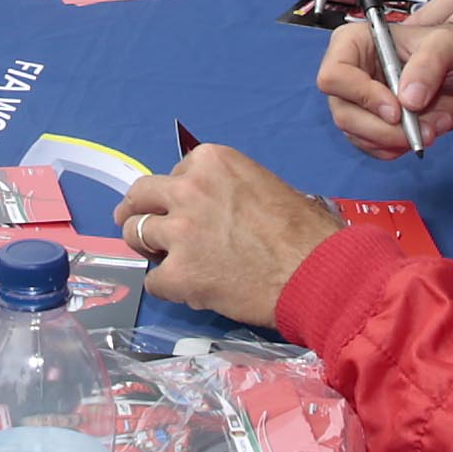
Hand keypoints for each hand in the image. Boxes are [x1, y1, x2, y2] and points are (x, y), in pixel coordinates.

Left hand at [112, 145, 331, 327]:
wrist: (318, 272)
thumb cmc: (305, 232)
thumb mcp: (263, 185)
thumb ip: (225, 190)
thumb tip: (210, 209)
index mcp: (211, 161)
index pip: (173, 173)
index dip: (176, 194)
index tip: (182, 208)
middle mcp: (188, 188)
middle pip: (140, 195)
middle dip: (136, 210)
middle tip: (136, 223)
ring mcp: (179, 231)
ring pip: (134, 233)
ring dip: (146, 247)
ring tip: (163, 260)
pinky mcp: (178, 273)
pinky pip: (153, 280)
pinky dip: (167, 286)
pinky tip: (188, 290)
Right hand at [317, 13, 452, 156]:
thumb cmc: (451, 47)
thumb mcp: (447, 44)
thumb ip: (428, 65)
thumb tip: (408, 99)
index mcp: (355, 43)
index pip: (335, 75)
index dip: (362, 96)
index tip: (396, 109)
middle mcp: (350, 74)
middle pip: (342, 112)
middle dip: (380, 128)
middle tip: (416, 132)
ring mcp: (357, 102)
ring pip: (355, 134)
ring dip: (393, 140)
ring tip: (429, 131)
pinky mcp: (369, 124)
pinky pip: (370, 146)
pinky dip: (394, 148)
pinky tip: (418, 136)